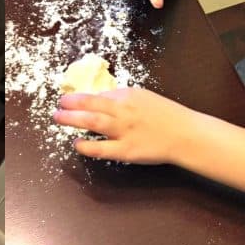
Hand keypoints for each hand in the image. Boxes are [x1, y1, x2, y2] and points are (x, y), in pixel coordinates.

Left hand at [53, 88, 195, 164]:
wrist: (186, 134)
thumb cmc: (167, 115)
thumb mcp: (145, 98)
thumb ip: (124, 99)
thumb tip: (102, 100)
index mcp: (128, 95)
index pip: (99, 94)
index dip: (82, 97)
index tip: (72, 98)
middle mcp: (123, 110)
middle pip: (90, 104)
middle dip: (71, 102)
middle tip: (58, 104)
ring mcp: (124, 130)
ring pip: (92, 121)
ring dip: (72, 118)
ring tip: (58, 117)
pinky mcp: (126, 150)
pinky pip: (101, 148)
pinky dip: (86, 146)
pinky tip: (77, 144)